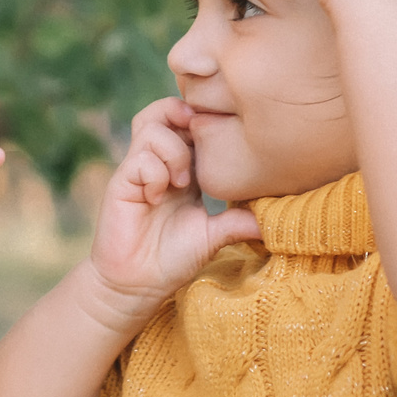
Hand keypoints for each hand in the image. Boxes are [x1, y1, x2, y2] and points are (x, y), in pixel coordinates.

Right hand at [79, 98, 260, 327]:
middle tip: (200, 141)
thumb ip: (238, 220)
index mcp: (181, 169)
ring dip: (173, 149)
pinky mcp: (120, 184)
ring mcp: (137, 171)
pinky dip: (155, 173)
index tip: (224, 138)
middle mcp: (157, 163)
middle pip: (163, 111)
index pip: (187, 123)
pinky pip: (139, 159)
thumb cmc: (172, 259)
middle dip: (184, 115)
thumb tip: (276, 219)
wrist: (138, 285)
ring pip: (151, 127)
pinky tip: (159, 197)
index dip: (203, 120)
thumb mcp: (213, 236)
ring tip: (182, 181)